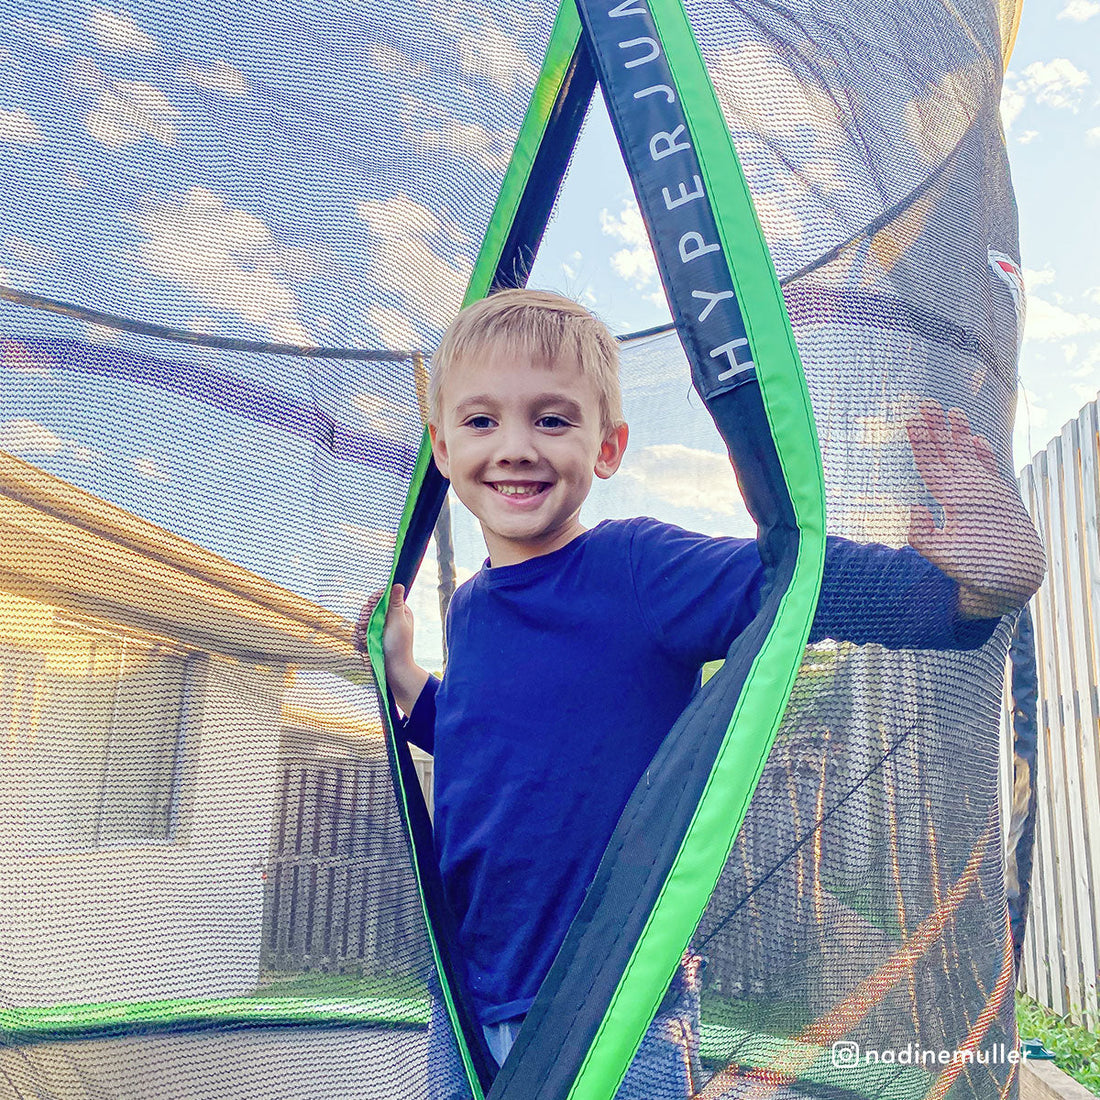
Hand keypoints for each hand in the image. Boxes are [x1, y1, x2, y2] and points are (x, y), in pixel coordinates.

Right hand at [355, 585, 428, 714]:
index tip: (369, 606)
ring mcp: (380, 629)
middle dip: (366, 616)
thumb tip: (398, 584)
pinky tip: (362, 643)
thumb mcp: (398, 622)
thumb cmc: (399, 646)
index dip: (374, 600)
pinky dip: (360, 637)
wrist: (395, 670)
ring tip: (364, 637)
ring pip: (363, 620)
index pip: (383, 597)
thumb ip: (395, 604)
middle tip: (365, 625)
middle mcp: (390, 618)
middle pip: (371, 608)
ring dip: (361, 628)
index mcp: (400, 611)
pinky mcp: (373, 638)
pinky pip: (361, 633)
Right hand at [907, 403, 1044, 617]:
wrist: (1017, 572)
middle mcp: (973, 487)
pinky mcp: (1000, 494)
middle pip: (949, 450)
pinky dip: (982, 451)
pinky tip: (976, 440)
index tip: (912, 421)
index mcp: (955, 498)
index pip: (932, 464)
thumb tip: (916, 509)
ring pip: (969, 454)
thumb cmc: (976, 566)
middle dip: (936, 427)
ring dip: (959, 433)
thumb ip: (922, 535)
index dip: (921, 442)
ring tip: (952, 412)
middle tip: (926, 404)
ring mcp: (988, 488)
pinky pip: (988, 466)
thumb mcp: (941, 557)